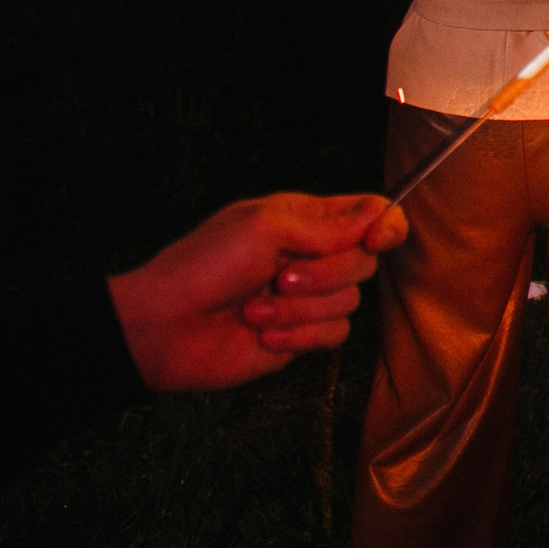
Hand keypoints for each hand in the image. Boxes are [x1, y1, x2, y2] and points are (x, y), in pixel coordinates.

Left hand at [106, 192, 408, 391]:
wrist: (163, 328)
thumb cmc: (203, 266)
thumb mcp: (264, 228)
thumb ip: (327, 225)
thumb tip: (379, 216)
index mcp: (305, 219)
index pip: (370, 212)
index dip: (385, 225)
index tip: (376, 240)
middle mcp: (313, 256)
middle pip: (365, 261)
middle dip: (325, 274)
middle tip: (279, 277)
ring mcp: (308, 298)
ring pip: (350, 301)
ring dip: (300, 309)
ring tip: (254, 310)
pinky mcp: (301, 334)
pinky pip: (333, 334)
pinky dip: (299, 334)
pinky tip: (264, 334)